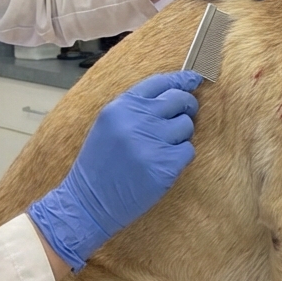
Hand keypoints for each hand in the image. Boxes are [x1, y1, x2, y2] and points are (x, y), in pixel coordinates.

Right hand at [27, 71, 202, 270]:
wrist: (88, 201)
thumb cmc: (99, 163)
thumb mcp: (108, 124)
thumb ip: (135, 107)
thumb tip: (172, 92)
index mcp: (121, 107)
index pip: (160, 82)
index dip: (181, 80)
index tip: (193, 79)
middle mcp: (137, 120)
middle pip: (180, 100)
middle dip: (187, 106)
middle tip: (184, 114)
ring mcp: (152, 143)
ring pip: (187, 126)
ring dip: (181, 135)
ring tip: (162, 147)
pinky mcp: (165, 166)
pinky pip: (187, 151)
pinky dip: (180, 157)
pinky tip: (162, 164)